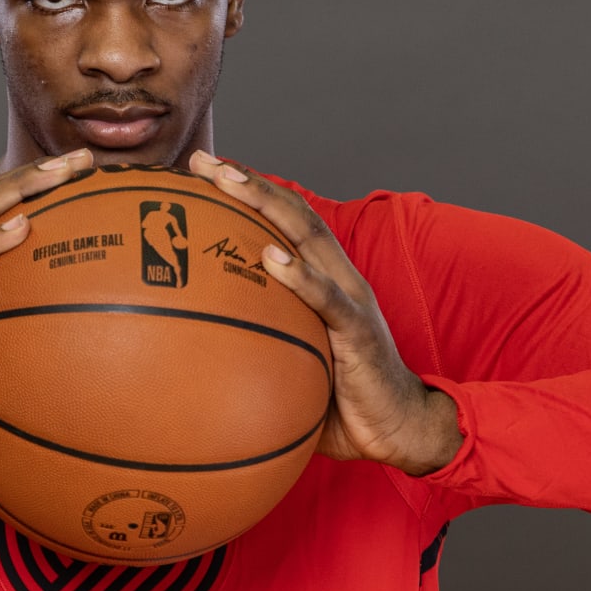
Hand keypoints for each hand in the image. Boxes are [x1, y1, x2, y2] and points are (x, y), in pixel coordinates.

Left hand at [187, 151, 462, 475]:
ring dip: (266, 205)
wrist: (399, 429)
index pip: (284, 221)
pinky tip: (272, 258)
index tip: (203, 169)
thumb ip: (257, 344)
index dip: (248, 190)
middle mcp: (338, 277)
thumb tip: (191, 353)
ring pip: (307, 237)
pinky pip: (326, 299)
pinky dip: (299, 276)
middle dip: (246, 181)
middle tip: (202, 161)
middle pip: (290, 213)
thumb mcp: (291, 362)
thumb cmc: (339, 400)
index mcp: (323, 279)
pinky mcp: (358, 332)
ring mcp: (350, 299)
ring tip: (229, 183)